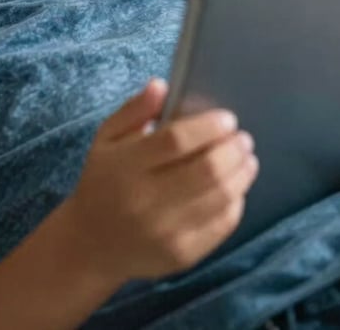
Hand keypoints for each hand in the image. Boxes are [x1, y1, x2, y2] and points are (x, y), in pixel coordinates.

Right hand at [63, 79, 257, 285]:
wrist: (92, 243)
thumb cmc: (103, 180)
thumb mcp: (106, 138)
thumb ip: (133, 109)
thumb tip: (161, 85)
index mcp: (125, 166)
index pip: (175, 141)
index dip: (207, 127)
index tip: (227, 118)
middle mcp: (145, 200)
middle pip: (205, 170)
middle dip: (233, 150)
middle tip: (243, 139)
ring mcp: (166, 232)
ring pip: (220, 198)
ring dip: (242, 174)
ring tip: (247, 159)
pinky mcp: (182, 255)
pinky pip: (221, 226)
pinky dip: (236, 203)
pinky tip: (236, 188)